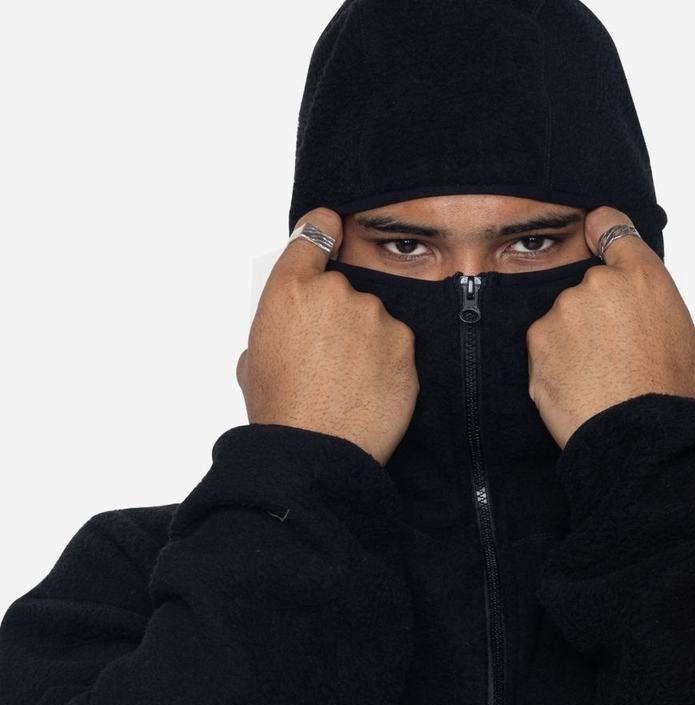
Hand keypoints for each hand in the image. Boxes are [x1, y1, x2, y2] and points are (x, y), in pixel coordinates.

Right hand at [236, 207, 418, 465]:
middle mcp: (336, 292)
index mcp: (290, 289)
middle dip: (341, 317)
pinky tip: (370, 390)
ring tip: (349, 382)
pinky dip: (388, 363)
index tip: (332, 230)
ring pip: (375, 320)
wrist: (316, 451)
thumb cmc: (279, 410)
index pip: (314, 234)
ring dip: (367, 341)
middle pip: (346, 290)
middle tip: (328, 358)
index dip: (324, 230)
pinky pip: (397, 346)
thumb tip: (289, 328)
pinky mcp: (405, 345)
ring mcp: (376, 317)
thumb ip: (276, 326)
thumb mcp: (254, 359)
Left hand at [526, 206, 694, 448]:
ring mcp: (562, 311)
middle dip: (595, 312)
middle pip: (587, 287)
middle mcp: (596, 284)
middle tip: (614, 351)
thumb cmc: (672, 391)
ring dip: (573, 339)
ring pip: (564, 319)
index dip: (602, 231)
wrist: (636, 433)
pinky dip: (555, 362)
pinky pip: (545, 346)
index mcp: (641, 275)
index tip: (594, 234)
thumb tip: (655, 318)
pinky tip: (577, 385)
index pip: (611, 227)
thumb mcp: (693, 341)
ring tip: (597, 375)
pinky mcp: (537, 341)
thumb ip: (665, 313)